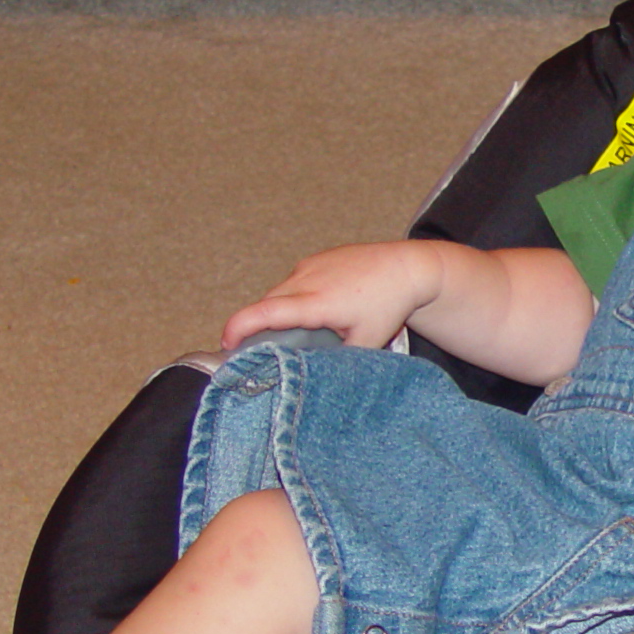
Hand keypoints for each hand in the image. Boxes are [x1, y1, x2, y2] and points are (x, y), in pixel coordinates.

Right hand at [221, 241, 445, 351]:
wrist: (407, 268)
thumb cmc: (389, 305)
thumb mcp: (364, 343)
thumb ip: (336, 361)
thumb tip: (314, 374)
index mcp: (316, 302)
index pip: (264, 313)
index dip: (238, 328)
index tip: (226, 345)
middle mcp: (306, 279)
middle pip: (266, 304)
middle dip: (256, 326)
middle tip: (256, 351)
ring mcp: (310, 265)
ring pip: (279, 292)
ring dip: (277, 312)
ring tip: (290, 333)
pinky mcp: (317, 259)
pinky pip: (293, 281)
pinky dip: (292, 298)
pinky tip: (311, 313)